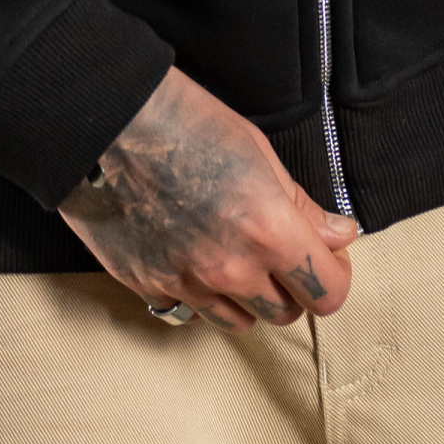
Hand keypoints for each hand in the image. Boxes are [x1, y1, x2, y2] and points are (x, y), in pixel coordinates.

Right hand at [58, 66, 358, 331]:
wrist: (105, 121)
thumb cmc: (183, 121)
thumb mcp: (256, 150)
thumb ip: (300, 206)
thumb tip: (339, 235)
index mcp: (266, 229)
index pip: (327, 292)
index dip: (333, 274)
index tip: (325, 256)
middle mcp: (230, 268)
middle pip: (285, 314)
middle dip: (291, 287)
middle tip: (278, 251)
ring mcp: (187, 284)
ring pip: (240, 322)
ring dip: (247, 297)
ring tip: (233, 253)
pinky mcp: (150, 287)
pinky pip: (192, 310)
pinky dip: (200, 293)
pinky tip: (192, 253)